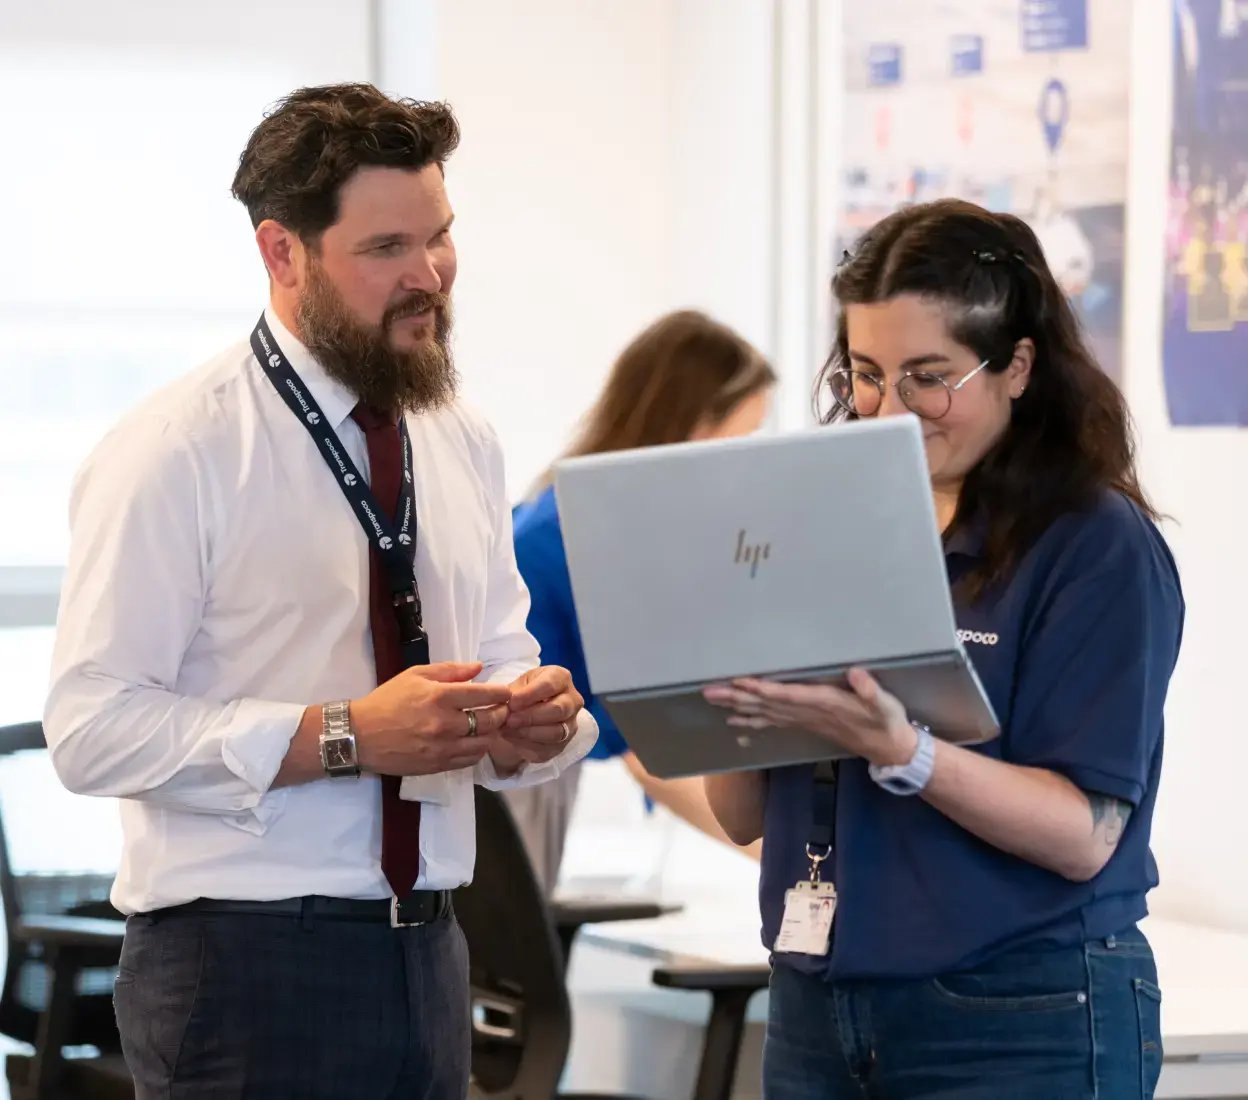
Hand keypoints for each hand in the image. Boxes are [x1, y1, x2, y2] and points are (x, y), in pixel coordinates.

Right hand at [351, 661, 511, 775]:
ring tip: (489, 726)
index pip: (483, 695)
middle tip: (501, 709)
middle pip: (489, 721)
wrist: (359, 735)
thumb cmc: (387, 701)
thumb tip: (478, 668)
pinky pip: (469, 760)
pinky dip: (477, 750)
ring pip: (483, 743)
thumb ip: (449, 670)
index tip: (505, 693)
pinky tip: (473, 741)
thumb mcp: (414, 675)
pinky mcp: (437, 766)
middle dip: (501, 714)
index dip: (501, 693)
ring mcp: (442, 748)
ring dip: (491, 734)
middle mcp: (444, 724)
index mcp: (439, 697)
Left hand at [496, 666, 583, 767]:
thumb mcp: (516, 685)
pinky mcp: (563, 744)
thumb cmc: (522, 693)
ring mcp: (570, 724)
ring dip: (529, 732)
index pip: (550, 685)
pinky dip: (527, 745)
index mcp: (561, 678)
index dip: (530, 694)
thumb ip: (513, 694)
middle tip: (510, 719)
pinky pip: (548, 749)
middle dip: (531, 716)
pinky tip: (513, 738)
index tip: (512, 702)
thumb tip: (509, 707)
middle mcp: (572, 700)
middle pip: (559, 709)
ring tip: (508, 730)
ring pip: (556, 732)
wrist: (523, 714)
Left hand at [702, 667, 917, 766]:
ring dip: (738, 707)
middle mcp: (807, 714)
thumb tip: (857, 675)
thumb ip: (870, 690)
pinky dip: (752, 721)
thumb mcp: (885, 704)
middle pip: (766, 704)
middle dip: (737, 697)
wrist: (888, 747)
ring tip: (714, 701)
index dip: (763, 689)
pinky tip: (734, 721)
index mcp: (824, 703)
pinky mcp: (804, 725)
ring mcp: (804, 721)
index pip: (787, 695)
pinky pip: (772, 723)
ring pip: (765, 713)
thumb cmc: (886, 720)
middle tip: (710, 691)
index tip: (740, 681)